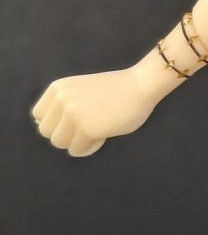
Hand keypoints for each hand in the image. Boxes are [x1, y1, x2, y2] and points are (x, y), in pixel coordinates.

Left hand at [31, 66, 162, 156]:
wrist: (141, 85)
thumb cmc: (115, 89)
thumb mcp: (80, 90)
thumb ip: (63, 104)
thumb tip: (43, 127)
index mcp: (58, 88)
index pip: (39, 116)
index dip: (56, 123)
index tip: (74, 122)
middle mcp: (61, 100)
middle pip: (46, 132)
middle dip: (65, 134)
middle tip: (85, 130)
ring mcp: (73, 114)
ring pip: (59, 143)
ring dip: (75, 143)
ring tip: (94, 134)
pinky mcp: (87, 129)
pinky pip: (77, 150)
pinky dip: (89, 148)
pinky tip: (103, 137)